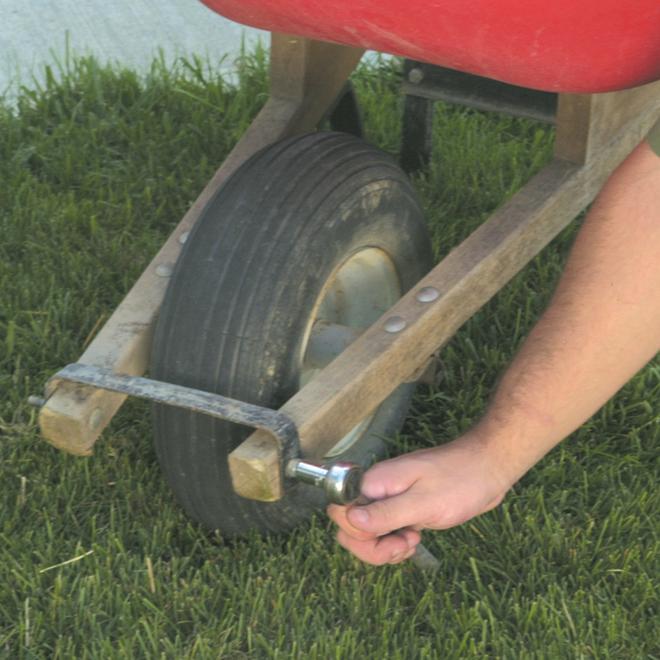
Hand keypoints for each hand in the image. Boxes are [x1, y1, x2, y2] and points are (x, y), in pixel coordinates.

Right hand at [327, 429, 513, 564]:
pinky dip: (394, 544)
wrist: (486, 469)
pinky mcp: (401, 509)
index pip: (340, 511)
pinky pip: (383, 533)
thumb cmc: (460, 480)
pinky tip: (414, 540)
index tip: (386, 535)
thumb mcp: (424, 502)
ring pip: (366, 535)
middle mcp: (376, 490)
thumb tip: (350, 521)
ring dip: (385, 548)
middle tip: (403, 544)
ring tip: (412, 542)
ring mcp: (388, 500)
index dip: (356, 532)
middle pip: (349, 528)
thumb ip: (385, 514)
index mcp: (375, 482)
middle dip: (371, 547)